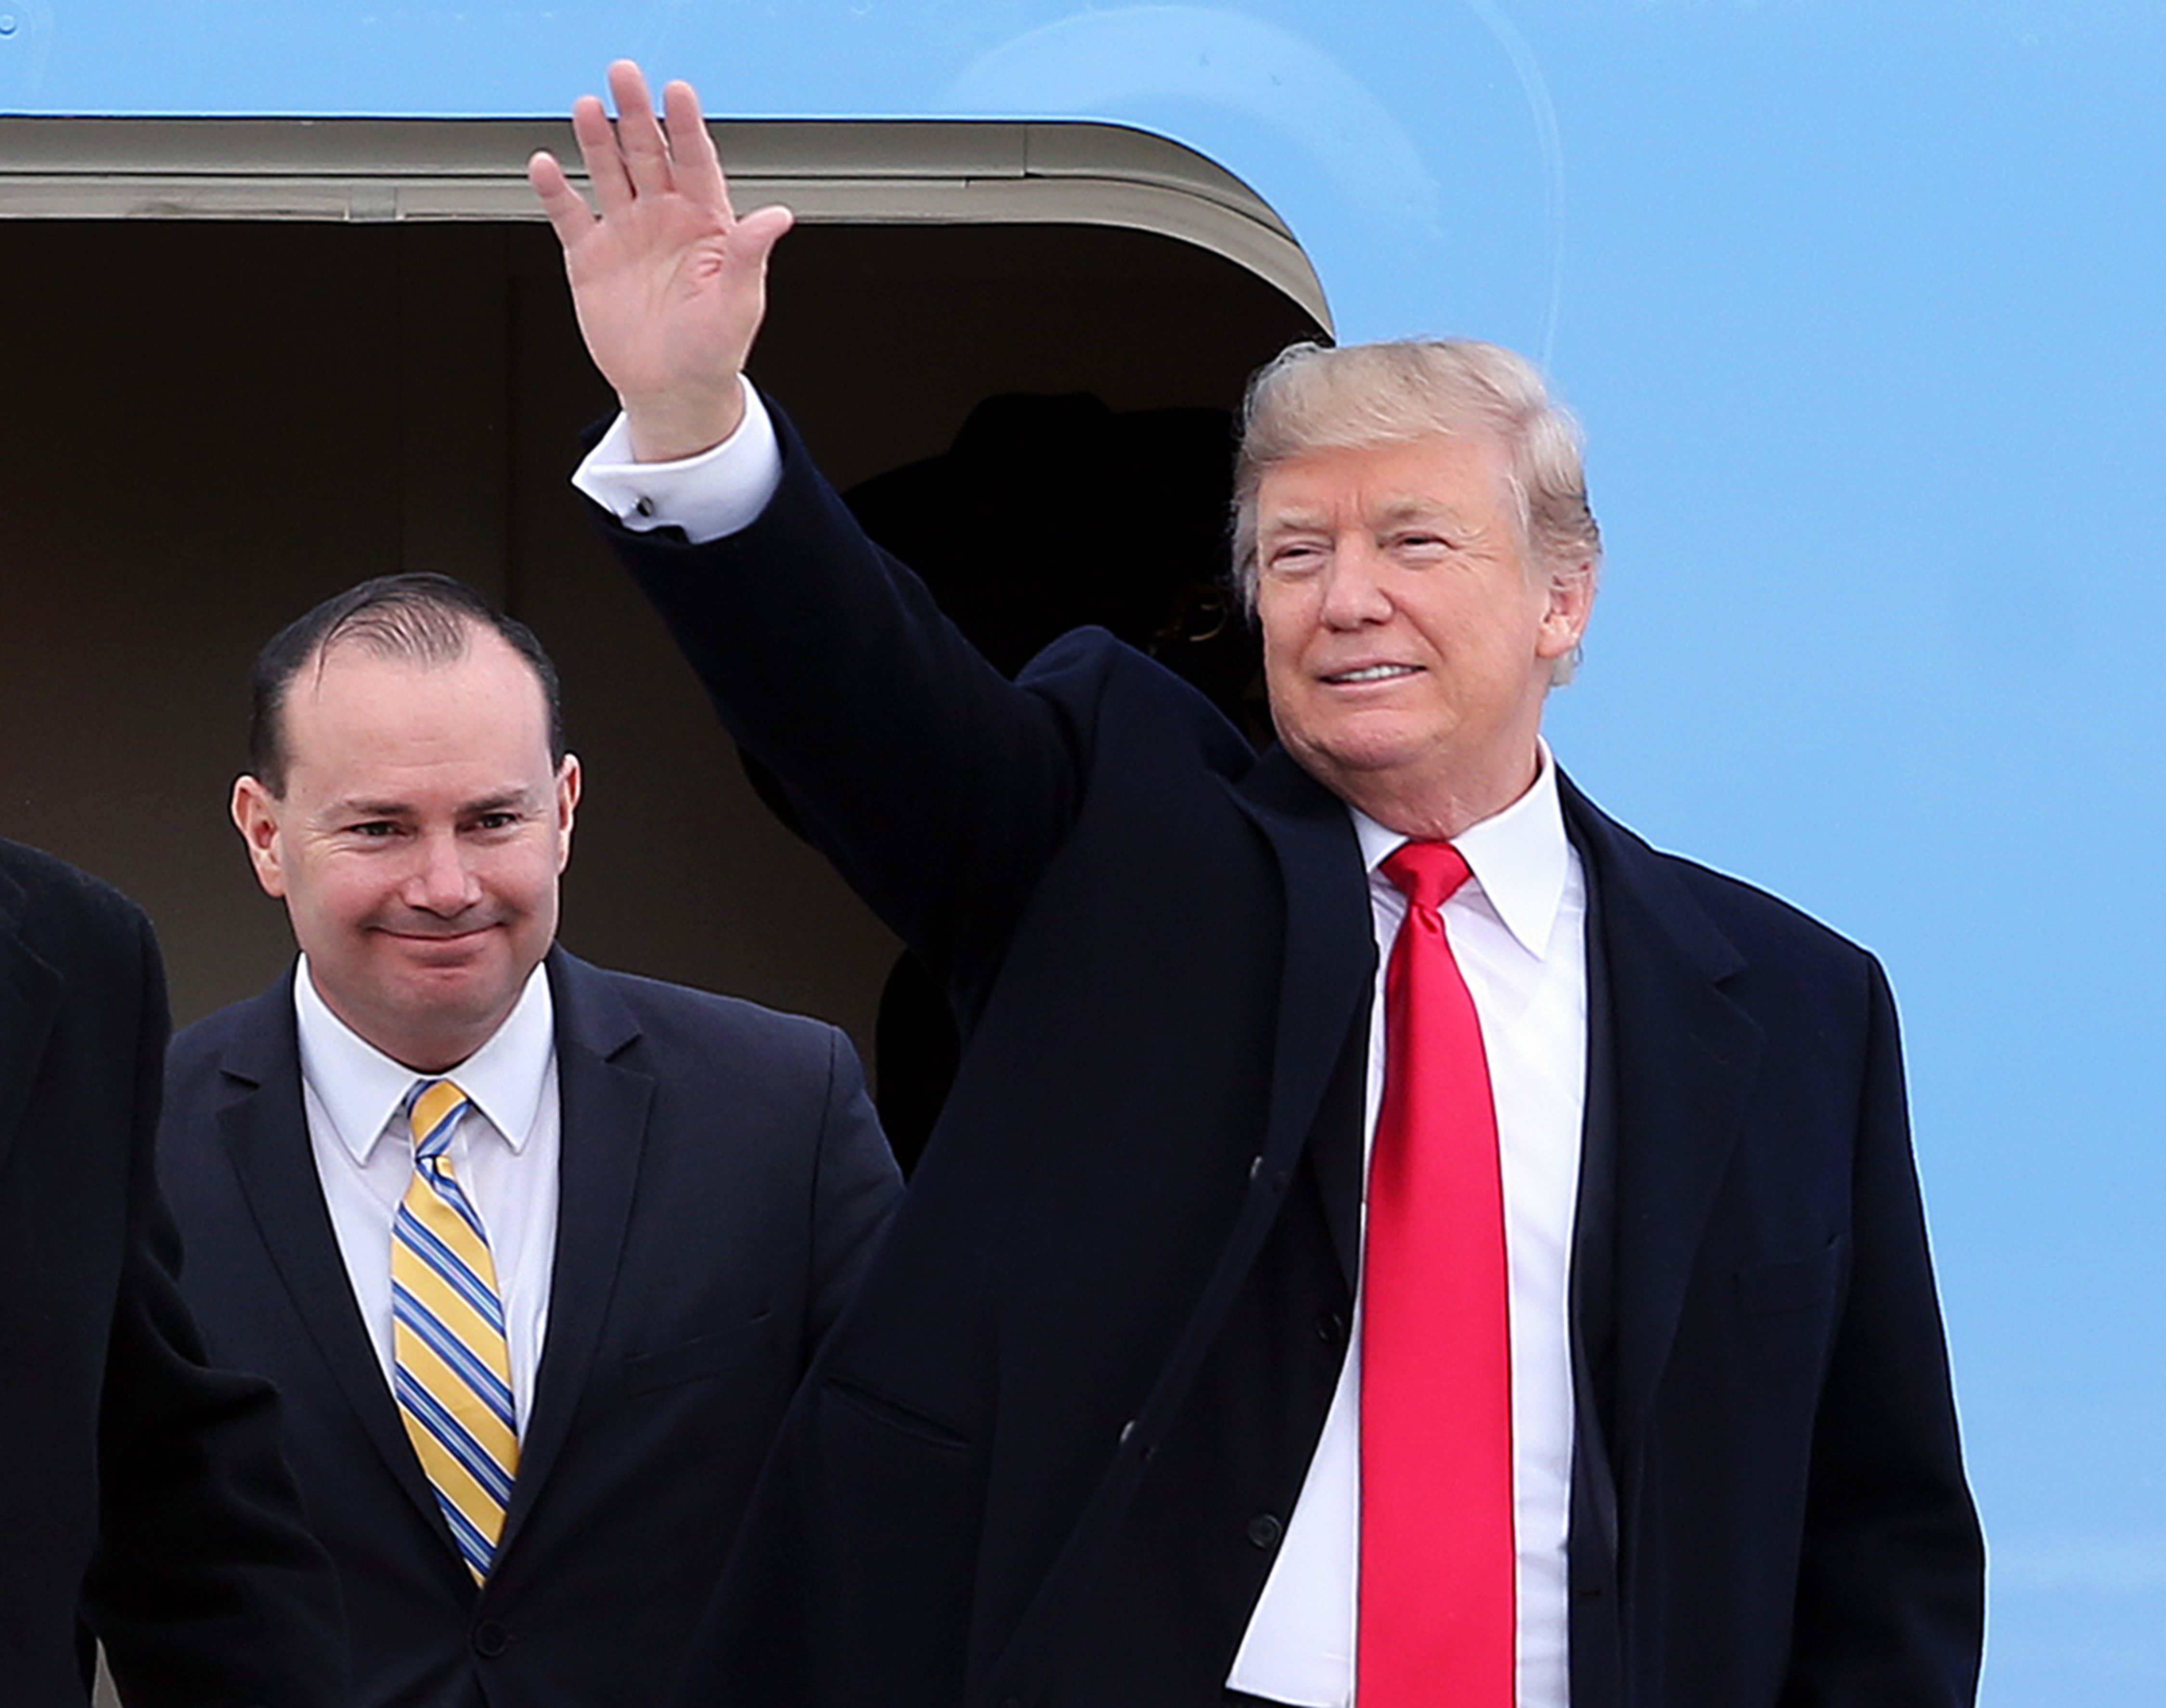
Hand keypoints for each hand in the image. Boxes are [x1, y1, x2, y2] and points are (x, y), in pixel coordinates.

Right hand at [528, 60, 793, 461]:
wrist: (672, 391)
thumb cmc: (713, 350)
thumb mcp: (739, 303)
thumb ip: (749, 255)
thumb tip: (777, 216)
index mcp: (706, 223)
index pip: (697, 162)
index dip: (686, 127)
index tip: (678, 92)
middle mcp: (664, 218)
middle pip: (649, 153)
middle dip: (637, 114)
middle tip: (625, 75)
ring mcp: (626, 232)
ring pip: (609, 173)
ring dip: (598, 140)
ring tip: (589, 107)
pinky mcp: (590, 255)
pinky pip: (570, 214)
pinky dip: (556, 190)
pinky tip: (547, 164)